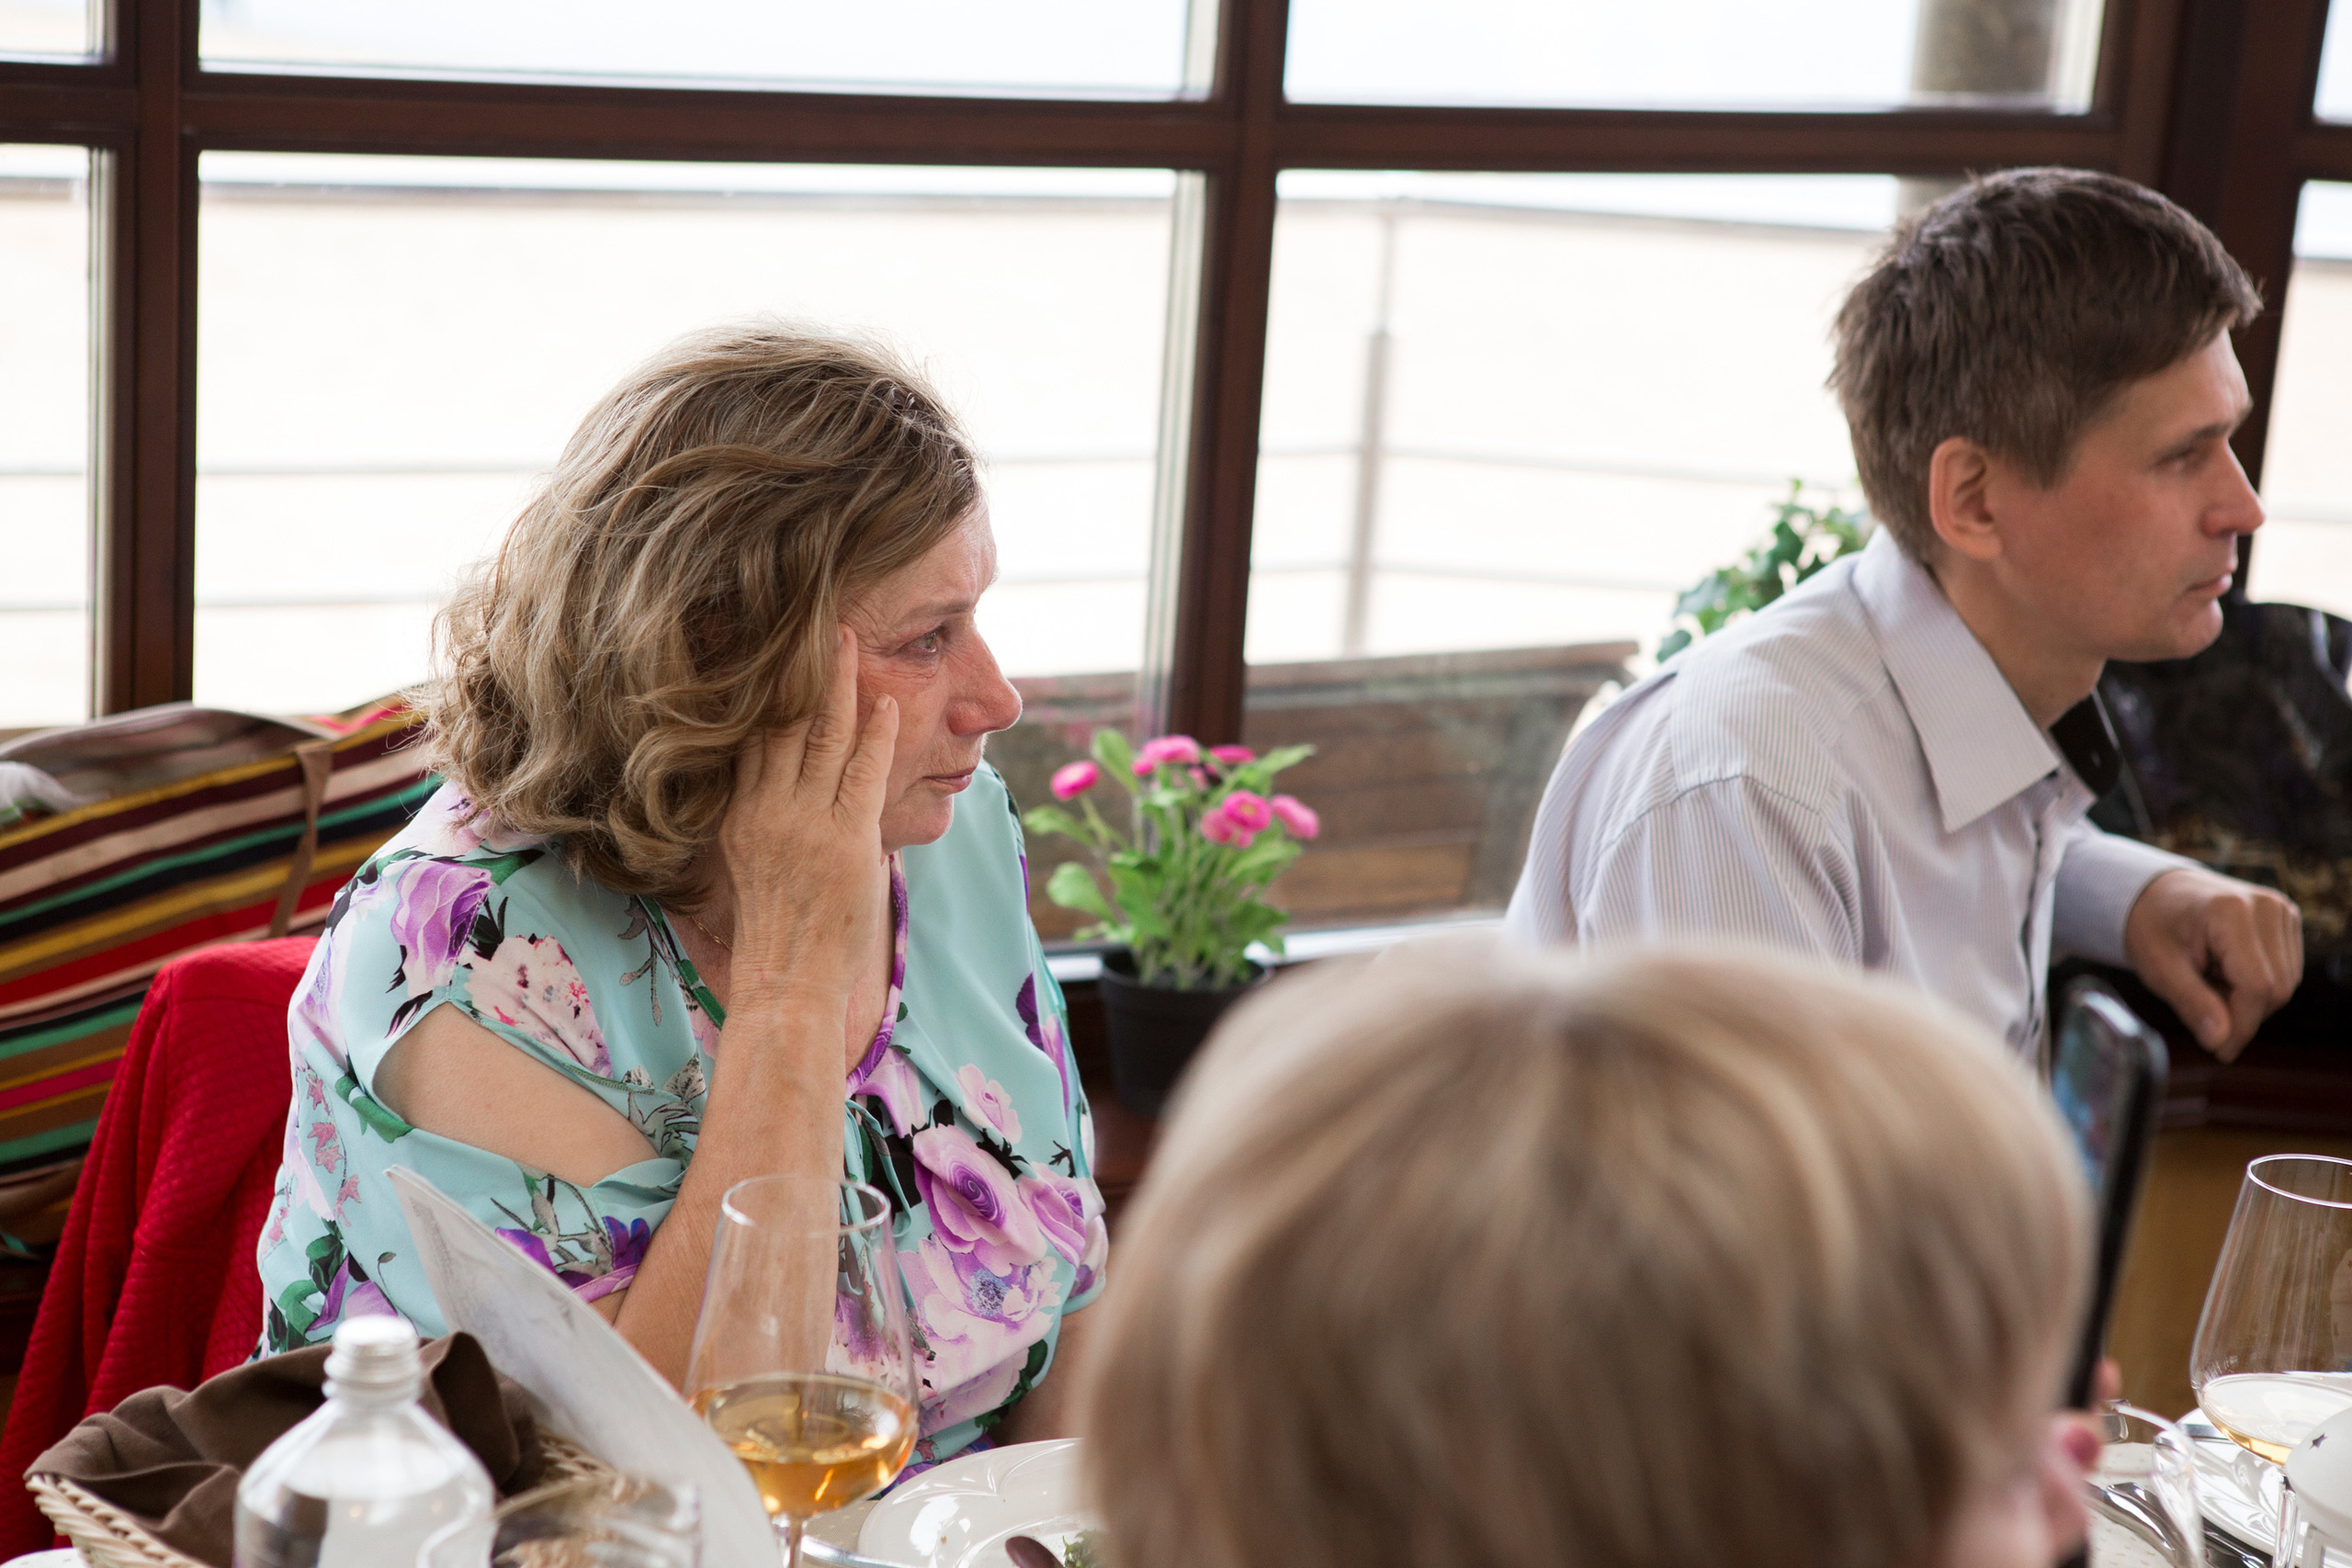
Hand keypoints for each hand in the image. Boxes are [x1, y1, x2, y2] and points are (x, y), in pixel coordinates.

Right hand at [719, 626, 897, 1010]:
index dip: (763, 686)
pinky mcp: (845, 839)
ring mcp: (804, 822)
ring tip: (850, 641)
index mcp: (737, 812)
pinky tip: (886, 703)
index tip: (773, 646)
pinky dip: (876, 734)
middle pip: (782, 721)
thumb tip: (785, 773)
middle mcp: (764, 809)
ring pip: (823, 736)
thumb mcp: (751, 860)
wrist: (786, 981)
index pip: (748, 733)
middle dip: (800, 669)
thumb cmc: (777, 928)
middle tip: (814, 622)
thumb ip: (764, 812)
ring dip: (841, 684)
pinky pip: (863, 772)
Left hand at [2123, 866, 2301, 1060]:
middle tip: (2201, 1003)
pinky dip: (2258, 984)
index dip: (2241, 1026)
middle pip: (2277, 990)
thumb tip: (2220, 1043)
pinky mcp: (2288, 920)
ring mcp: (2282, 911)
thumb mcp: (2159, 968)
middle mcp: (2268, 907)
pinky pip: (2286, 972)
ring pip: (2286, 985)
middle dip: (2242, 1012)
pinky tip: (2227, 972)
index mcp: (2232, 912)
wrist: (2158, 893)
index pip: (2258, 987)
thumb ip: (2192, 1005)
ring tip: (2210, 980)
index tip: (2218, 1050)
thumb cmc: (2153, 928)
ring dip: (2249, 999)